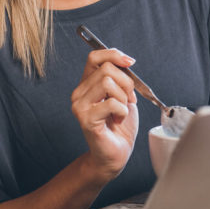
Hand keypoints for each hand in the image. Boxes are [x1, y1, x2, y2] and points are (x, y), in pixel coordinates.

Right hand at [71, 48, 139, 182]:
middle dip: (126, 82)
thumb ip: (121, 77)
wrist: (116, 153)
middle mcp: (79, 93)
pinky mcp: (86, 119)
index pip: (94, 57)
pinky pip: (111, 103)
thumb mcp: (124, 95)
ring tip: (121, 111)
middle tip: (128, 100)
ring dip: (123, 98)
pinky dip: (122, 111)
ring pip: (108, 82)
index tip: (130, 62)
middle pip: (106, 69)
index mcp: (87, 84)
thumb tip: (126, 61)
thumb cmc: (120, 125)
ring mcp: (79, 106)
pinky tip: (117, 120)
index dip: (114, 55)